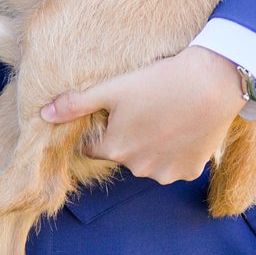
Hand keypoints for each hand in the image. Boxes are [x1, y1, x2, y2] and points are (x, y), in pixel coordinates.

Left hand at [39, 47, 242, 185]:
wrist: (212, 82)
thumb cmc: (159, 81)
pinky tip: (181, 127)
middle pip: (123, 153)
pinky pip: (174, 163)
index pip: (94, 147)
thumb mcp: (112, 88)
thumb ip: (76, 104)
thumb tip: (43, 115)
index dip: (101, 128)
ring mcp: (167, 173)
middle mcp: (139, 169)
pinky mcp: (191, 170)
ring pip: (148, 161)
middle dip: (127, 136)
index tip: (115, 112)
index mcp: (115, 150)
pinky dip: (175, 150)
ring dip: (151, 145)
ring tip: (164, 115)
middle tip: (143, 108)